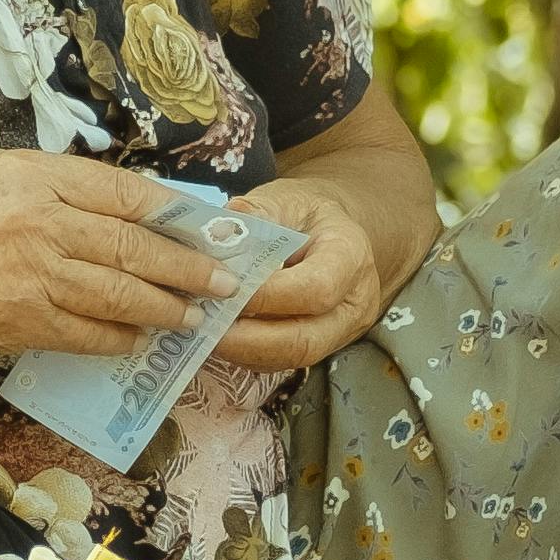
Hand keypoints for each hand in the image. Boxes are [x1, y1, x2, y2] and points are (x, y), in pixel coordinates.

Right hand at [0, 149, 232, 363]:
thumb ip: (54, 186)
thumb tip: (122, 206)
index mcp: (36, 175)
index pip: (126, 193)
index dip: (174, 213)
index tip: (205, 227)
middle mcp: (42, 220)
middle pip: (137, 246)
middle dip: (188, 267)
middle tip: (223, 280)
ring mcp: (36, 275)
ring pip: (122, 294)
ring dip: (165, 309)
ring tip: (193, 316)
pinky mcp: (24, 321)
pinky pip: (90, 334)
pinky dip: (121, 339)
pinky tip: (139, 341)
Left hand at [214, 176, 398, 373]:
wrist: (331, 232)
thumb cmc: (305, 213)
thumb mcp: (284, 198)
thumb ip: (255, 214)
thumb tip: (219, 234)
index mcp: (351, 256)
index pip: (315, 289)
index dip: (267, 297)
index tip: (224, 289)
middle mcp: (354, 303)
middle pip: (305, 340)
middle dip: (249, 340)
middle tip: (205, 324)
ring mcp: (340, 331)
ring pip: (291, 358)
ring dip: (243, 351)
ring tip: (206, 331)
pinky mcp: (319, 347)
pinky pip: (281, 362)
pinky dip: (246, 353)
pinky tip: (219, 335)